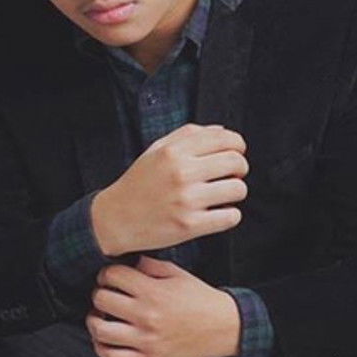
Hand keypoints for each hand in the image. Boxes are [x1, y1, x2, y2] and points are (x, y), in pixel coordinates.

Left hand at [85, 255, 240, 356]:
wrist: (223, 328)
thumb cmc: (200, 299)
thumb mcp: (178, 274)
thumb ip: (151, 265)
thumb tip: (130, 260)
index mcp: (153, 291)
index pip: (113, 275)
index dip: (106, 272)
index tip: (109, 275)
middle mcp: (147, 315)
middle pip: (102, 299)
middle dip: (99, 292)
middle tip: (104, 292)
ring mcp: (146, 339)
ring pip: (101, 330)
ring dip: (94, 319)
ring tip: (100, 314)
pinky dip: (101, 347)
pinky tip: (103, 338)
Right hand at [92, 123, 248, 255]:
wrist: (116, 218)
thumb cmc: (138, 183)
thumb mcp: (156, 149)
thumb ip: (188, 135)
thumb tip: (222, 130)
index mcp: (174, 151)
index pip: (225, 139)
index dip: (238, 145)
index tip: (236, 151)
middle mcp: (182, 172)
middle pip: (236, 162)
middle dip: (240, 167)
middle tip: (232, 174)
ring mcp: (187, 200)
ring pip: (238, 189)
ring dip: (236, 191)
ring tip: (223, 194)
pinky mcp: (190, 225)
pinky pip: (230, 217)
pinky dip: (230, 215)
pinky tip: (218, 212)